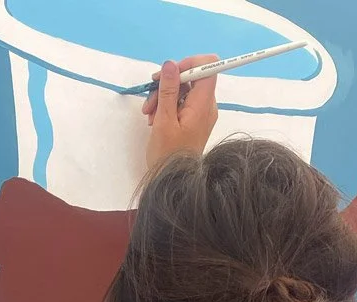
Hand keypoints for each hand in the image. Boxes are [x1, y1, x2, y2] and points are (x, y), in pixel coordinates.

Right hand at [144, 55, 218, 170]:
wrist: (173, 183)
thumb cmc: (168, 156)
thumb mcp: (163, 121)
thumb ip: (167, 90)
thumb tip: (170, 64)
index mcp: (203, 104)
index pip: (208, 66)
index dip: (188, 64)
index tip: (168, 74)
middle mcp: (207, 105)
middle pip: (192, 78)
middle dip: (168, 84)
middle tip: (149, 100)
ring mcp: (201, 114)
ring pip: (184, 91)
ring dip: (163, 98)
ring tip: (149, 115)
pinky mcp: (194, 122)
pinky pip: (183, 104)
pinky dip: (168, 107)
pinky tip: (155, 120)